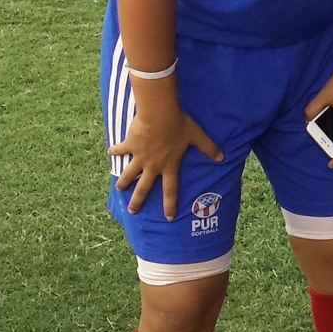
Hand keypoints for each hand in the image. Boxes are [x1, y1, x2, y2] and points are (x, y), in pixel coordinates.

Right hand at [109, 84, 223, 217]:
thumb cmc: (179, 124)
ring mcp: (139, 157)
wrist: (159, 114)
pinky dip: (115, 151)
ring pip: (129, 173)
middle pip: (144, 188)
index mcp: (169, 165)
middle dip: (137, 201)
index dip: (170, 204)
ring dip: (123, 181)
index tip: (168, 217)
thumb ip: (208, 148)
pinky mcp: (129, 145)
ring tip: (118, 188)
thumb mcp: (197, 136)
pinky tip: (110, 153)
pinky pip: (120, 150)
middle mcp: (153, 165)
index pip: (170, 190)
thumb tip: (222, 157)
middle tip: (132, 211)